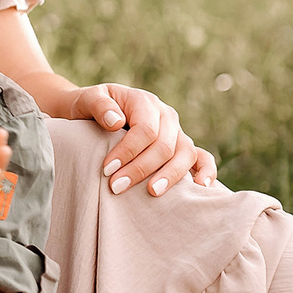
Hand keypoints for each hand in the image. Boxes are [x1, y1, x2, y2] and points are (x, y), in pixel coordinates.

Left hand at [89, 82, 216, 196]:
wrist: (92, 113)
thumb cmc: (88, 109)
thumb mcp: (86, 100)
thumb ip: (98, 105)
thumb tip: (116, 122)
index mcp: (144, 102)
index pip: (145, 130)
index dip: (128, 152)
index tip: (107, 170)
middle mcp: (166, 116)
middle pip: (164, 146)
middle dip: (141, 169)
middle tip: (116, 187)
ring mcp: (177, 132)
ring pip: (185, 154)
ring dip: (170, 175)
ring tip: (152, 193)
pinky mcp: (182, 147)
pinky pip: (202, 157)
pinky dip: (206, 171)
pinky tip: (200, 188)